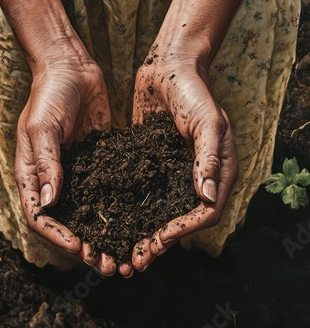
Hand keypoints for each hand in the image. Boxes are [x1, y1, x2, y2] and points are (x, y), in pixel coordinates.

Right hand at [14, 44, 124, 275]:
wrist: (71, 67)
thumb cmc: (49, 93)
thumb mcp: (42, 126)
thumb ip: (46, 163)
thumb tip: (50, 202)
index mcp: (33, 173)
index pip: (41, 215)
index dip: (58, 235)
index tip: (80, 248)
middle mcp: (55, 178)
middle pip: (68, 221)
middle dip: (87, 246)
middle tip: (109, 264)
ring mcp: (79, 171)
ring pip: (91, 211)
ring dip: (105, 234)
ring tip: (125, 256)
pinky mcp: (100, 160)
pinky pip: (108, 189)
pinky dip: (119, 209)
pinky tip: (138, 222)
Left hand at [131, 45, 237, 270]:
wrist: (168, 66)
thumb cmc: (193, 90)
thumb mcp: (207, 122)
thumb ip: (208, 158)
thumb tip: (207, 199)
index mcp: (218, 170)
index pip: (205, 212)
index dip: (184, 230)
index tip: (158, 240)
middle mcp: (196, 175)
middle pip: (181, 219)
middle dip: (160, 242)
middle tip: (135, 261)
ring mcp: (172, 170)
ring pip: (159, 210)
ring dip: (142, 232)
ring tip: (120, 251)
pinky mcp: (151, 161)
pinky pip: (141, 190)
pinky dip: (129, 208)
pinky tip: (110, 220)